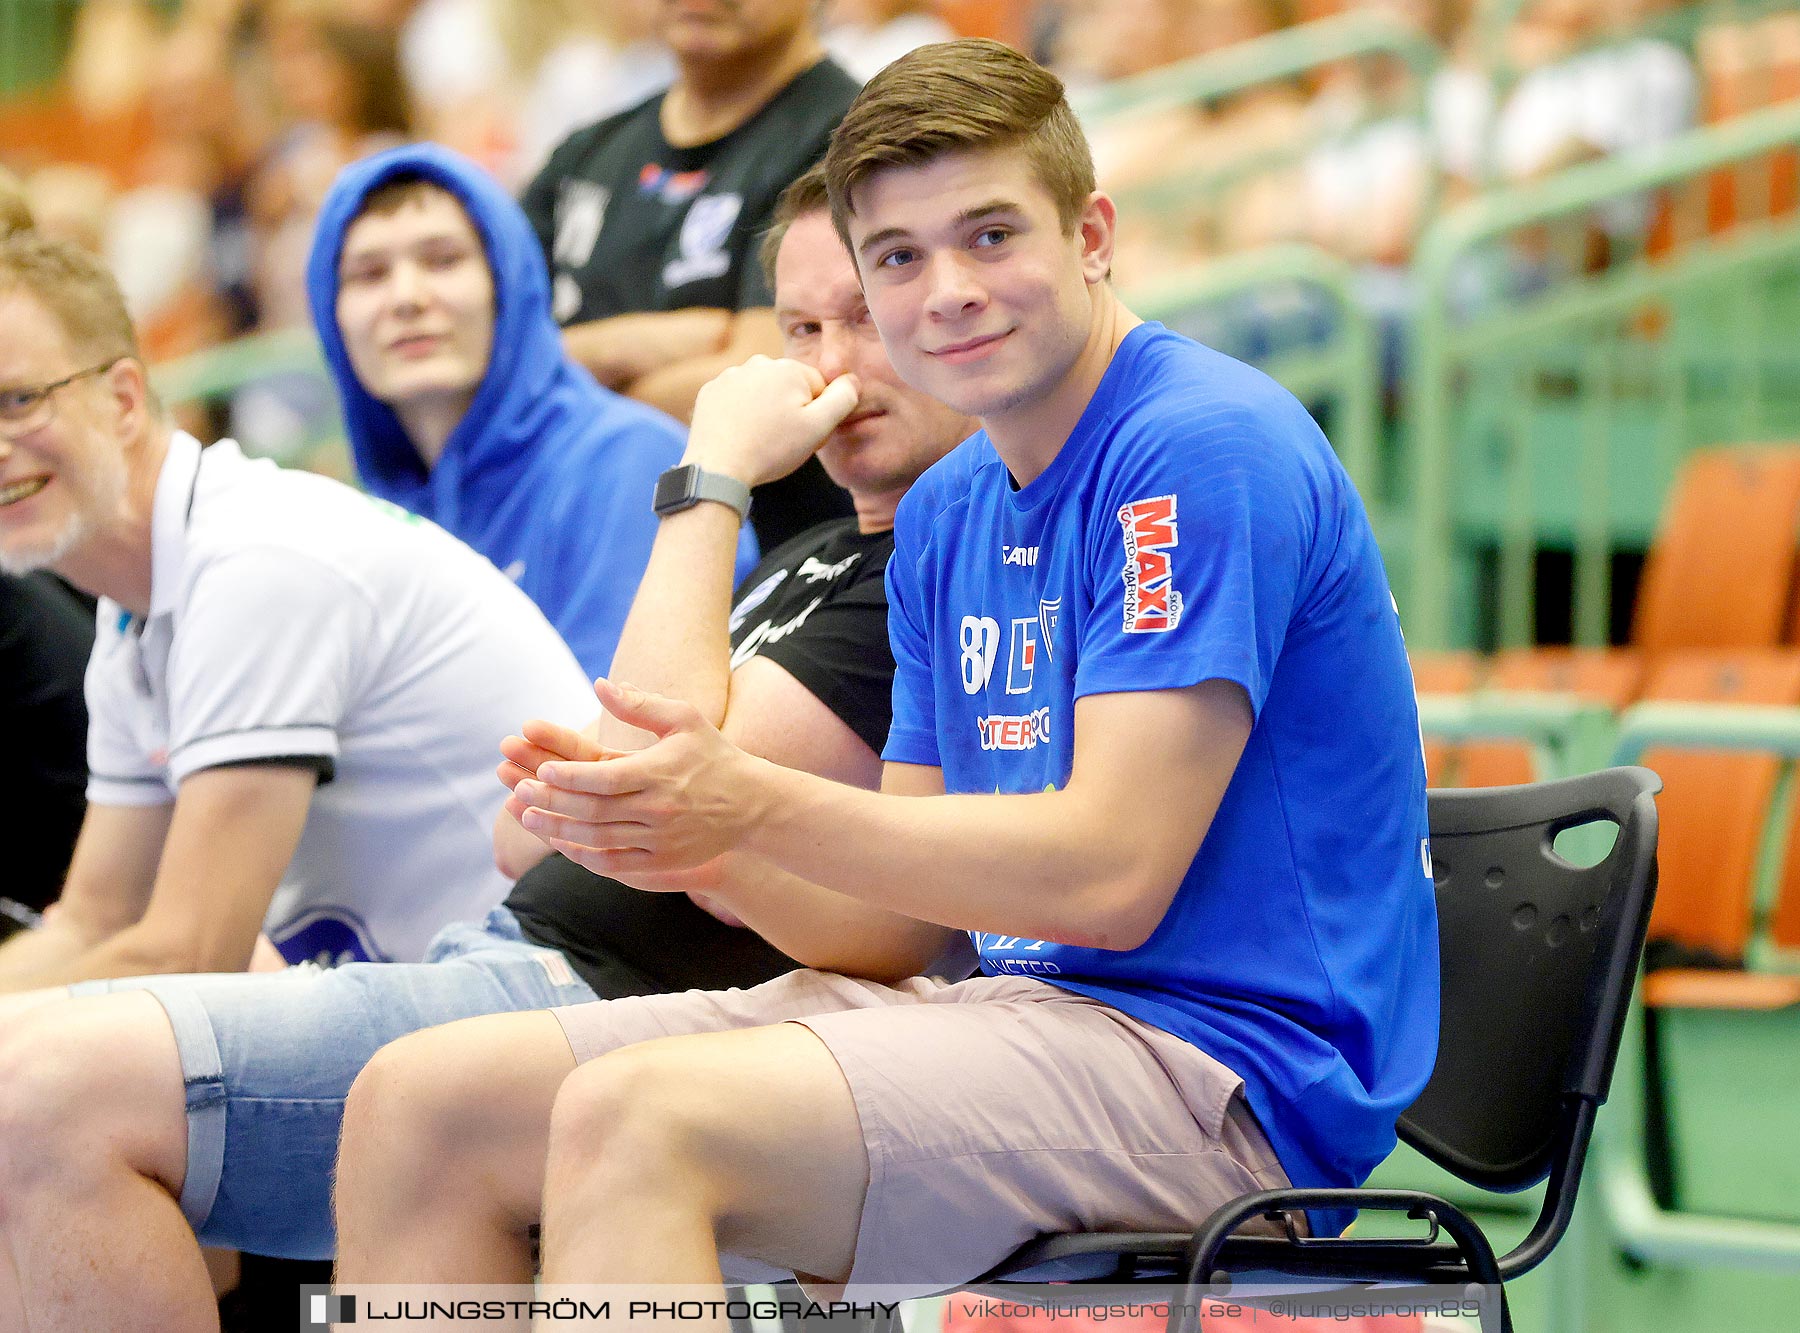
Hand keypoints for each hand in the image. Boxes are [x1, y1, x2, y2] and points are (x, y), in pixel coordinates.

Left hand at [509, 679, 768, 873]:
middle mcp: (658, 809)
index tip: (541, 770)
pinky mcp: (664, 861)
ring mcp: (660, 839)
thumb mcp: (684, 719)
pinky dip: (585, 856)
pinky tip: (563, 845)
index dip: (569, 776)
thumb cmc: (714, 755)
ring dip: (559, 830)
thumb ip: (640, 704)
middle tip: (518, 792)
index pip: (603, 777)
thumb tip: (599, 684)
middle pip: (593, 810)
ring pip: (598, 839)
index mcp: (659, 772)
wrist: (754, 805)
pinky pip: (615, 863)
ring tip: (527, 818)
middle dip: (551, 802)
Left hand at [684, 355, 858, 487]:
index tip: (804, 434)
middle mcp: (757, 363)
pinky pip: (736, 400)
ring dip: (765, 411)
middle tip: (782, 440)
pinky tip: (740, 435)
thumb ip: (842, 399)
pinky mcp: (710, 392)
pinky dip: (740, 414)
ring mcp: (730, 376)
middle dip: (790, 410)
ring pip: (761, 393)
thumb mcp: (818, 428)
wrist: (717, 468)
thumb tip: (852, 380)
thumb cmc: (771, 449)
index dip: (816, 414)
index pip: (817, 387)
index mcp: (788, 369)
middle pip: (788, 387)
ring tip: (759, 439)